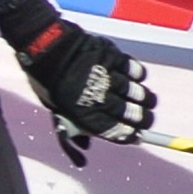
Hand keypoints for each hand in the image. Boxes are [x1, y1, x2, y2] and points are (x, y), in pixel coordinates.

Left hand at [0, 0, 155, 164]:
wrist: (44, 46)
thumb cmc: (48, 80)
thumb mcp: (56, 108)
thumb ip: (74, 126)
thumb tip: (86, 147)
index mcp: (81, 112)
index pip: (112, 129)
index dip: (129, 134)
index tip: (138, 136)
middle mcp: (96, 96)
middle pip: (129, 113)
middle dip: (142, 119)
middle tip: (147, 119)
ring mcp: (106, 75)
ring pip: (134, 92)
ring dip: (144, 99)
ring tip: (147, 101)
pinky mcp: (111, 56)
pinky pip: (133, 68)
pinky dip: (139, 75)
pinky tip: (139, 79)